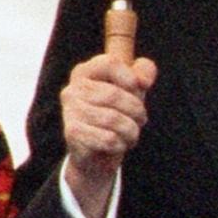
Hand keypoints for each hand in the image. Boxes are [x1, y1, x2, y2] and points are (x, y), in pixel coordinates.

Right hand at [60, 46, 154, 214]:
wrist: (98, 155)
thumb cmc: (116, 118)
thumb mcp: (133, 93)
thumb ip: (141, 75)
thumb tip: (146, 70)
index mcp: (86, 72)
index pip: (110, 63)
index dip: (131, 77)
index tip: (140, 89)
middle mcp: (74, 89)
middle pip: (119, 95)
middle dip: (138, 111)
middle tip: (140, 120)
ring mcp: (71, 113)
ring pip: (116, 118)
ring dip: (131, 130)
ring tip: (130, 134)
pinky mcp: (74, 136)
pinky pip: (108, 138)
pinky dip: (120, 144)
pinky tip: (117, 146)